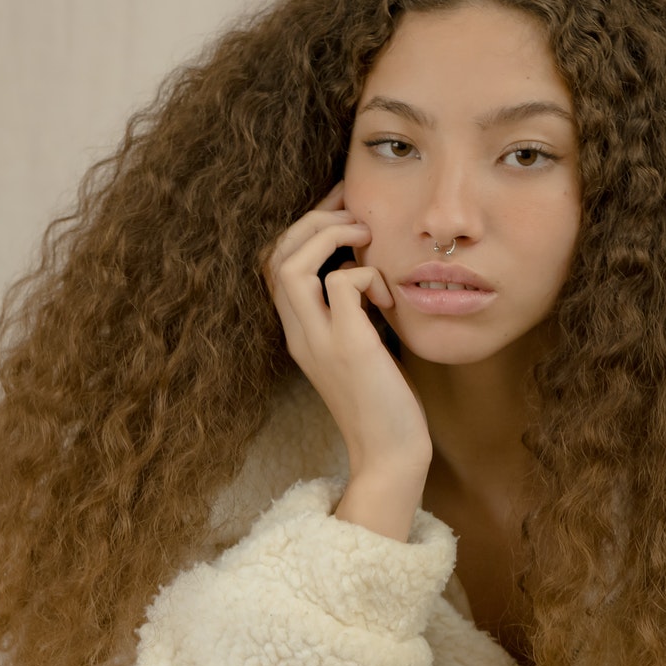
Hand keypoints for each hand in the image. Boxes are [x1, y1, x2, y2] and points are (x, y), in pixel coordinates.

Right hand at [264, 183, 431, 538]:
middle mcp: (299, 334)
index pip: (275, 265)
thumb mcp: (362, 347)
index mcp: (299, 332)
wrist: (391, 455)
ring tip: (364, 236)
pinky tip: (388, 296)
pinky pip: (343, 284)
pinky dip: (366, 274)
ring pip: (289, 265)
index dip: (303, 229)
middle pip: (274, 256)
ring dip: (327, 235)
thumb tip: (368, 268)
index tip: (341, 210)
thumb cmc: (386, 403)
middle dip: (311, 219)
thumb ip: (353, 311)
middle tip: (354, 211)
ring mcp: (319, 341)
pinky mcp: (348, 348)